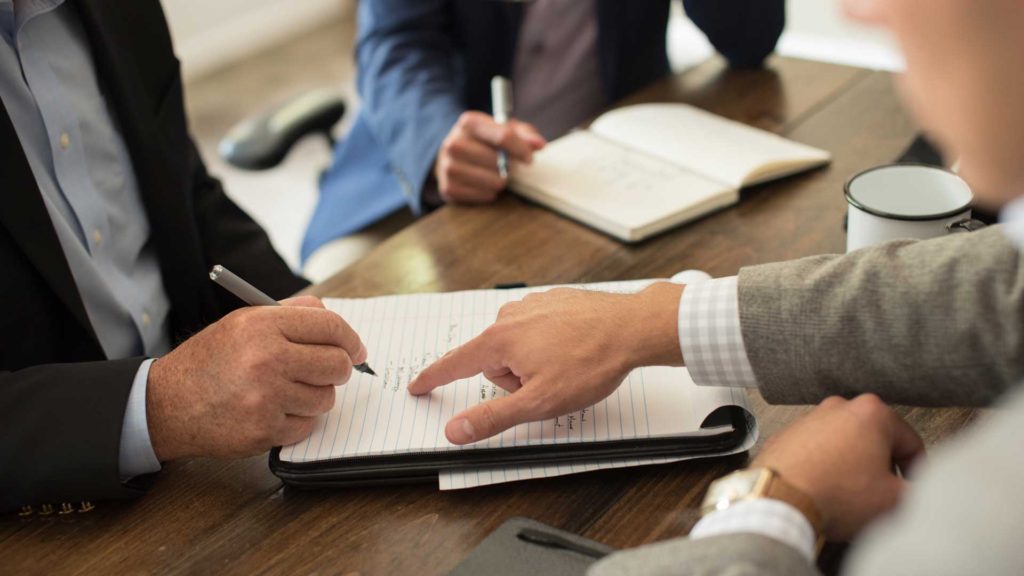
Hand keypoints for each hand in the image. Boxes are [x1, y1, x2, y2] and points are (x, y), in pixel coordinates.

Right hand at [146, 296, 365, 460]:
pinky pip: (307, 425)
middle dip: (338, 369)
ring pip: (326, 398)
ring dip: (315, 396)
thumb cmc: (211, 360)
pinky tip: (273, 411)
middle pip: (337, 364)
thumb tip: (334, 320)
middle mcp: (266, 359)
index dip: (351, 339)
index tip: (357, 349)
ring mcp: (266, 397)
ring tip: (287, 391)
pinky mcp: (264, 430)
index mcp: (262, 325)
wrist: (167, 404)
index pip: (330, 327)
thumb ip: (291, 314)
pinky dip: (297, 421)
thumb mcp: (244, 322)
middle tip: (326, 372)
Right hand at [408, 283, 683, 443]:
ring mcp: (532, 305)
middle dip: (513, 380)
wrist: (632, 328)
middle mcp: (510, 317)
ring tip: (565, 367)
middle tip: (546, 386)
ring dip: (532, 363)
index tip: (417, 385)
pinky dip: (549, 344)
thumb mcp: (538, 403)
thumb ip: (492, 418)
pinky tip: (572, 349)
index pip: (453, 364)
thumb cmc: (590, 363)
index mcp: (499, 340)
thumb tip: (455, 430)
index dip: (433, 379)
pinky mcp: (553, 300)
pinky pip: (537, 330)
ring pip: (517, 346)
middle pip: (493, 361)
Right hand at [434, 111, 545, 203]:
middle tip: (503, 164)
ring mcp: (448, 166)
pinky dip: (489, 192)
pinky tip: (482, 183)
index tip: (529, 159)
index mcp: (469, 122)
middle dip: (508, 166)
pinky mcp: (448, 187)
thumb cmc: (484, 141)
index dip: (521, 150)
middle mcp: (454, 142)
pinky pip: (484, 195)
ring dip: (499, 181)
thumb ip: (524, 135)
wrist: (452, 154)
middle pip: (498, 162)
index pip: (503, 136)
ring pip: (493, 181)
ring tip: (492, 173)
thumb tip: (539, 144)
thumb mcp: (503, 130)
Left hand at [752, 394, 925, 540]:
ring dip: (853, 467)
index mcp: (872, 412)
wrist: (779, 498)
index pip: (911, 443)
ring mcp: (809, 418)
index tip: (912, 491)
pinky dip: (825, 467)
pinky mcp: (787, 434)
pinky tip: (824, 489)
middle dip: (882, 468)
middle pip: (877, 441)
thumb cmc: (836, 494)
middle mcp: (839, 407)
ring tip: (850, 495)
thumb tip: (922, 493)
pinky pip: (817, 451)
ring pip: (846, 445)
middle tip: (881, 495)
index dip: (917, 472)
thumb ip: (919, 493)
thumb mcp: (894, 500)